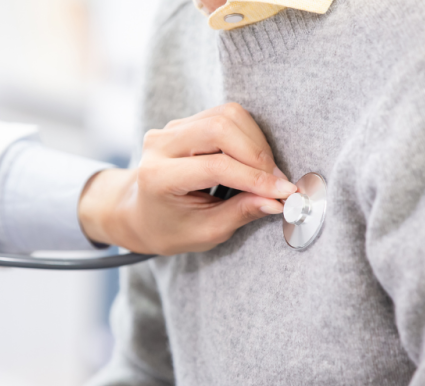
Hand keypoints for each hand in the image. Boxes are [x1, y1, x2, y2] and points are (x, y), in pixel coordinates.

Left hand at [78, 103, 295, 254]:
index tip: (285, 192)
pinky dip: (247, 136)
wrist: (140, 212)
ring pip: (226, 115)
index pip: (214, 166)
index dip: (254, 178)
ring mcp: (171, 128)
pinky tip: (252, 161)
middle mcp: (161, 145)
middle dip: (257, 154)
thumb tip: (276, 201)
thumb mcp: (205, 231)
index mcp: (158, 176)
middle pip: (220, 128)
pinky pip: (224, 115)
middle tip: (277, 182)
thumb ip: (240, 213)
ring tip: (265, 174)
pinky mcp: (185, 122)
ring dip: (255, 142)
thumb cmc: (169, 227)